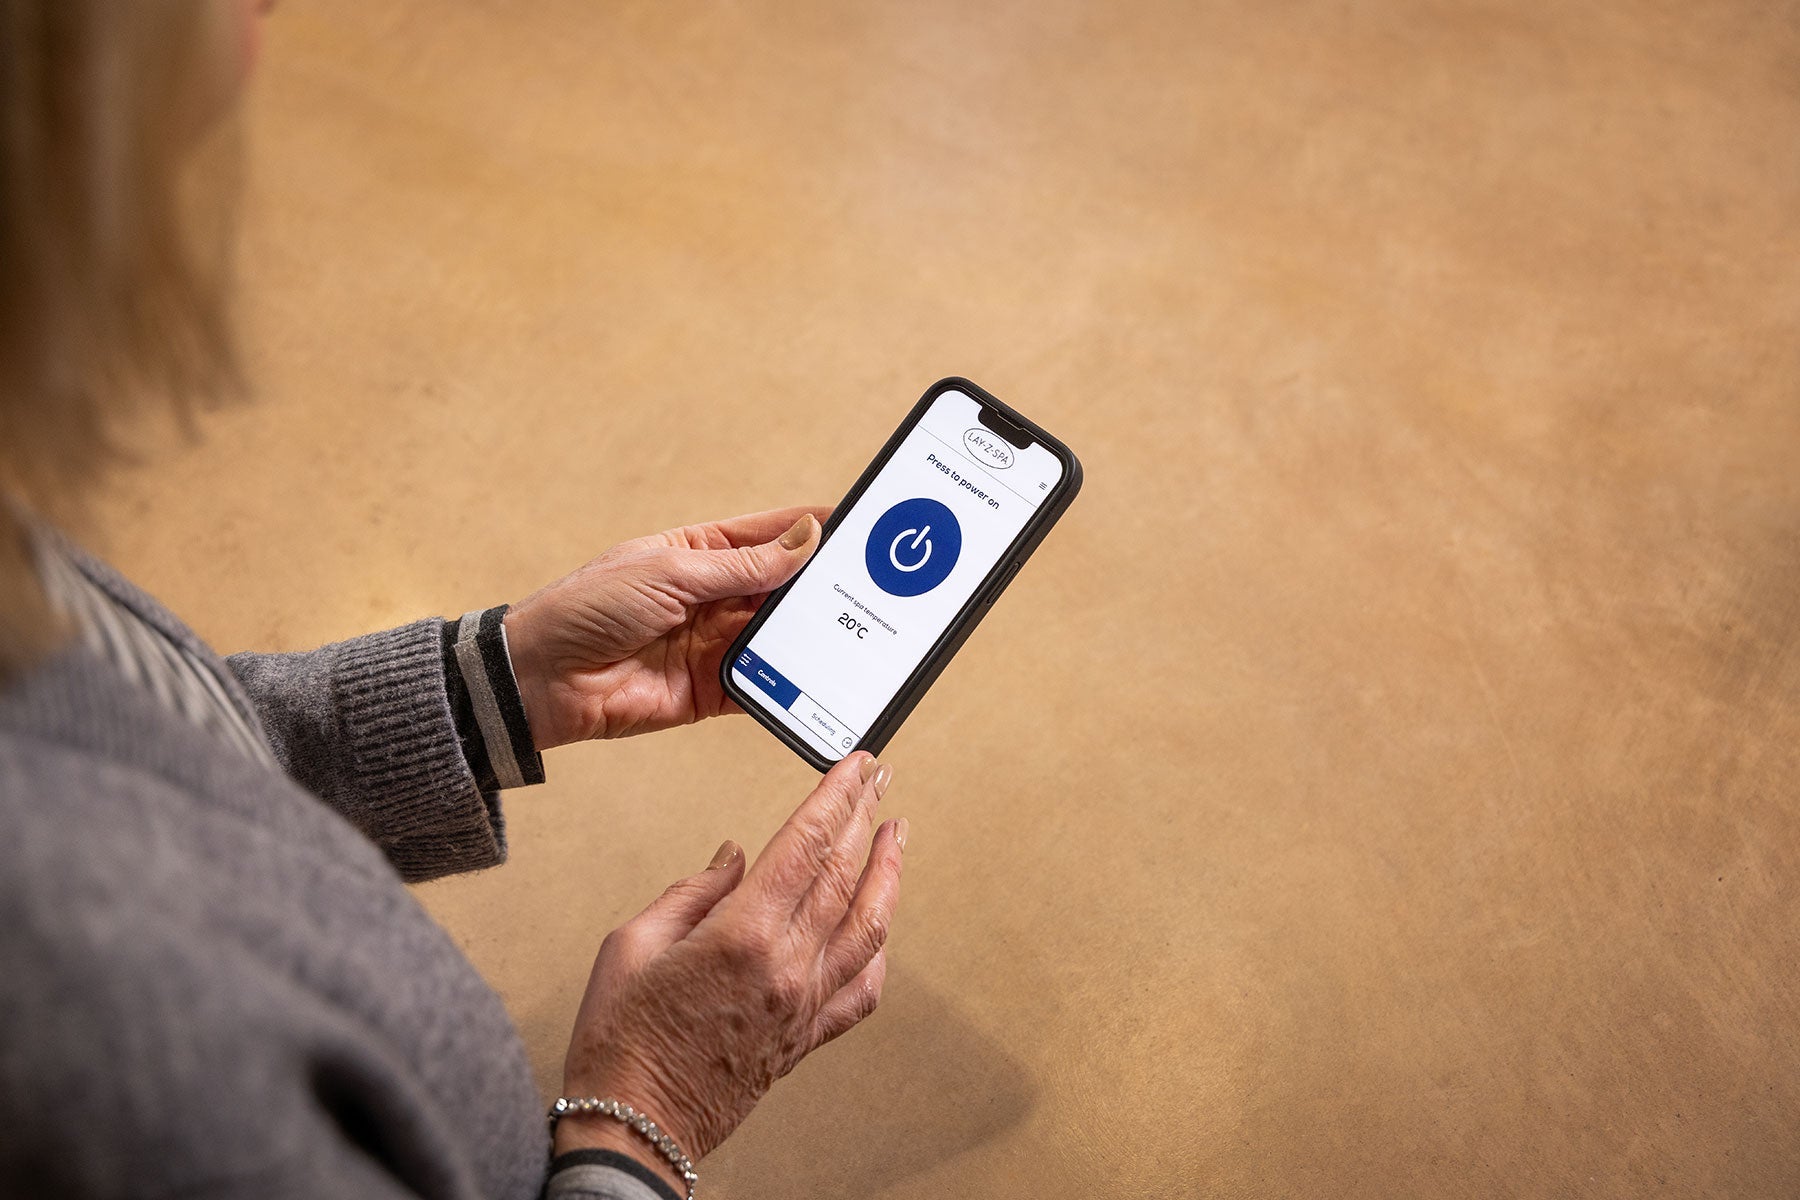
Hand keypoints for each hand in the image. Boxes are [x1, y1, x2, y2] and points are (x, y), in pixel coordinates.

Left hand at [503, 507, 829, 749]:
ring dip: (810, 634)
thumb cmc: (587, 608)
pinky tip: (818, 677)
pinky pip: (763, 685)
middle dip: (822, 586)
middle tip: (869, 585)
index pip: (771, 534)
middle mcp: (713, 596)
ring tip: (851, 630)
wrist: (542, 680)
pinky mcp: (712, 689)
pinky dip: (789, 683)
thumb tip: (806, 539)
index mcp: (700, 551)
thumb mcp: (671, 571)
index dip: (814, 529)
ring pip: (779, 636)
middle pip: (784, 587)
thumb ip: (743, 565)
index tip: (861, 528)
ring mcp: (714, 643)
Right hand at [557, 753, 906, 1190]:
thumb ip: (691, 893)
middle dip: (866, 817)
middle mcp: (786, 969)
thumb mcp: (631, 945)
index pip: (807, 844)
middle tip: (879, 779)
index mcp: (742, 936)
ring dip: (889, 873)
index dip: (837, 796)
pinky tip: (880, 924)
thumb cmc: (621, 1044)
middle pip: (843, 874)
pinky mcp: (805, 1037)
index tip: (856, 765)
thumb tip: (734, 858)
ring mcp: (803, 1005)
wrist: (634, 1129)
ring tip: (897, 834)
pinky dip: (878, 948)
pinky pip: (862, 989)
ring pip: (869, 926)